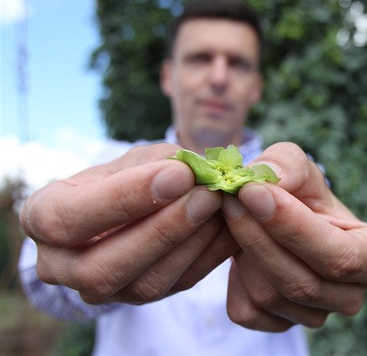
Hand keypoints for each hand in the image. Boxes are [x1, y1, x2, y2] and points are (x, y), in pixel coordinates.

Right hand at [19, 143, 238, 304]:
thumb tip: (196, 170)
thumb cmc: (122, 177)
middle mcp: (61, 266)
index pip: (70, 219)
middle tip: (208, 195)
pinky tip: (231, 226)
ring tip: (222, 206)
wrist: (128, 209)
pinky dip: (209, 255)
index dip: (125, 198)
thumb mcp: (129, 159)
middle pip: (104, 267)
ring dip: (191, 243)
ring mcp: (102, 291)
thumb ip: (156, 162)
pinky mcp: (141, 298)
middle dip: (163, 230)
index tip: (178, 174)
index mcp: (43, 219)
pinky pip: (177, 285)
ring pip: (146, 284)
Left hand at [222, 142, 366, 330]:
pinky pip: (247, 311)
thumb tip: (268, 181)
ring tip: (233, 214)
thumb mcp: (298, 166)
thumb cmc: (299, 191)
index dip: (294, 228)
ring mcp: (315, 315)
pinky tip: (237, 247)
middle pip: (302, 284)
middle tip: (230, 198)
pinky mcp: (279, 324)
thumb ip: (287, 164)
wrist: (276, 216)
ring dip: (243, 252)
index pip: (339, 257)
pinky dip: (232, 278)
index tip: (254, 192)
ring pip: (269, 297)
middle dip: (259, 238)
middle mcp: (350, 295)